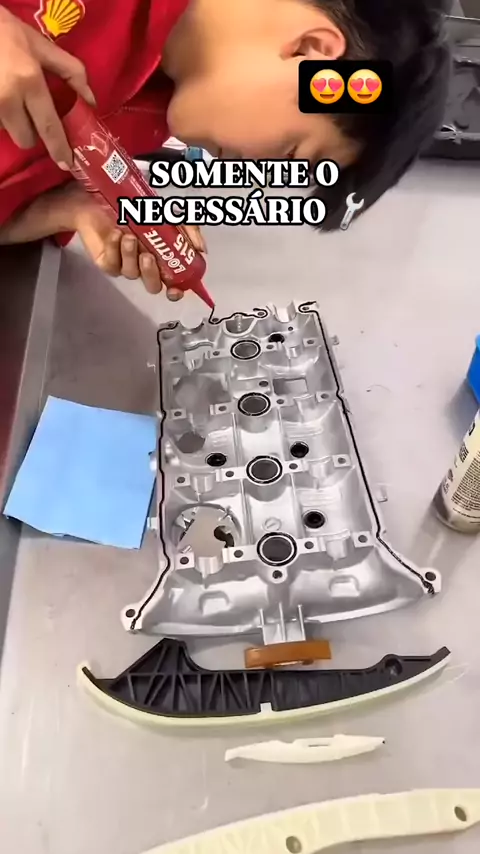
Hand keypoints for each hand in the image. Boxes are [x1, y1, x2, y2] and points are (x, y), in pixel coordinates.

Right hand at [0, 5, 94, 166]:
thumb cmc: (7, 32)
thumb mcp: (41, 45)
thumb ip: (71, 72)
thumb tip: (91, 101)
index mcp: (29, 82)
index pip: (48, 127)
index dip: (58, 148)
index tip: (67, 163)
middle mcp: (7, 98)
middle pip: (26, 139)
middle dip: (31, 132)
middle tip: (31, 114)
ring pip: (8, 132)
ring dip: (13, 123)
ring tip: (12, 99)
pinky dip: (0, 116)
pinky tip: (1, 98)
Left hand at [71, 187, 205, 298]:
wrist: (99, 195)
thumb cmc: (134, 207)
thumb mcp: (168, 214)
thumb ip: (188, 230)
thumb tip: (202, 249)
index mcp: (161, 260)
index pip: (171, 285)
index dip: (175, 292)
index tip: (176, 290)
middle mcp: (144, 267)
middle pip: (152, 285)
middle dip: (151, 274)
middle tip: (148, 256)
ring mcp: (124, 266)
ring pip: (132, 273)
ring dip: (131, 255)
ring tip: (129, 236)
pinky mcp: (106, 262)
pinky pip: (113, 265)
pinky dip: (115, 249)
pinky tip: (116, 235)